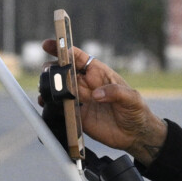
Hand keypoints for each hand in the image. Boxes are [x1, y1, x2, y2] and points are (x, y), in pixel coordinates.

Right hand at [44, 40, 167, 162]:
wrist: (135, 135)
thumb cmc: (137, 111)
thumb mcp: (131, 98)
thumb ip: (116, 93)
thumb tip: (97, 94)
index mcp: (99, 74)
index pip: (79, 58)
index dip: (64, 50)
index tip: (51, 46)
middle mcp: (88, 85)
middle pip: (65, 72)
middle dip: (53, 69)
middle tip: (47, 71)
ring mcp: (81, 100)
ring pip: (60, 89)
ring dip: (50, 87)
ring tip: (44, 88)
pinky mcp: (78, 116)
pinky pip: (61, 108)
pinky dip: (51, 105)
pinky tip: (46, 103)